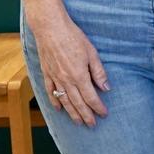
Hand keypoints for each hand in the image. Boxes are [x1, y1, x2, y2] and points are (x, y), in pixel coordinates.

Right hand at [29, 11, 109, 126]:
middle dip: (86, 115)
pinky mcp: (46, 73)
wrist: (50, 28)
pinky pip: (50, 91)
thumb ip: (98, 72)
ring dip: (72, 113)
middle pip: (77, 103)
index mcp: (79, 76)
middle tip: (92, 125)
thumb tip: (106, 88)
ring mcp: (55, 78)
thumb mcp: (91, 53)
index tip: (104, 114)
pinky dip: (55, 101)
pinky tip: (59, 109)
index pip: (91, 97)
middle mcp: (66, 80)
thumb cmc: (73, 37)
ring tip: (78, 122)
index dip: (98, 107)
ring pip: (64, 100)